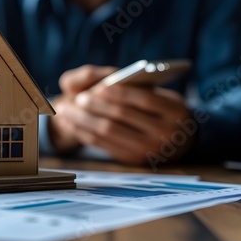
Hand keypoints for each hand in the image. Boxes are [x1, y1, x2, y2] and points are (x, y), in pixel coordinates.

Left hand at [50, 65, 194, 164]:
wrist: (174, 139)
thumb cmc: (155, 105)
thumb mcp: (155, 90)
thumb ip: (129, 81)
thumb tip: (98, 82)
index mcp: (174, 109)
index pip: (145, 99)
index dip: (120, 93)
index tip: (99, 87)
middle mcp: (165, 132)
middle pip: (122, 117)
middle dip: (95, 106)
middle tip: (77, 99)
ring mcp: (148, 149)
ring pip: (108, 132)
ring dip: (82, 120)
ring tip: (65, 111)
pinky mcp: (133, 159)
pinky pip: (103, 145)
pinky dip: (83, 133)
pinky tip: (70, 124)